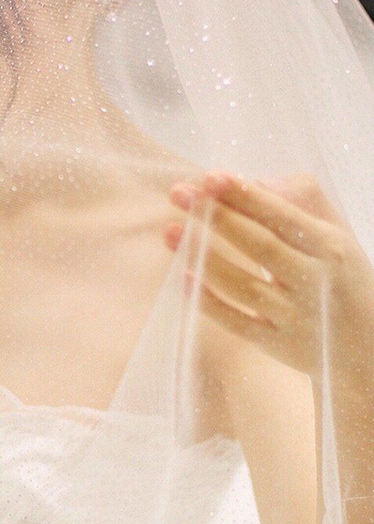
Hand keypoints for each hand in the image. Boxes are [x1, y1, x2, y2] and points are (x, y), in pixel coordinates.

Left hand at [163, 170, 373, 381]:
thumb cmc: (343, 279)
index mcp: (330, 247)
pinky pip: (238, 323)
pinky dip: (210, 303)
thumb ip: (304, 201)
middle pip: (259, 246)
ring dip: (204, 257)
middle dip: (216, 217)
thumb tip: (256, 181)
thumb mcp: (338, 235)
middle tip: (178, 193)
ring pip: (244, 285)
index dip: (244, 196)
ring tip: (170, 231)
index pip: (282, 216)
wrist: (367, 347)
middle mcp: (314, 281)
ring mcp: (295, 317)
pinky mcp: (278, 345)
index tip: (209, 177)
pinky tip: (183, 279)